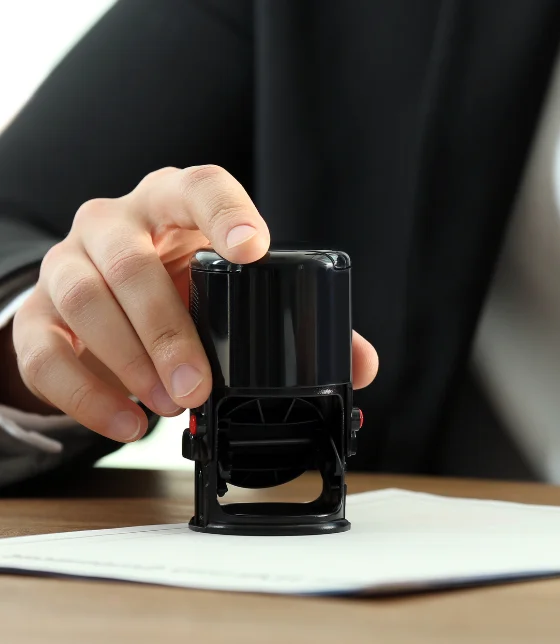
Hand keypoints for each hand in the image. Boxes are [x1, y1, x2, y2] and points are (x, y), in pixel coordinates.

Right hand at [4, 165, 377, 441]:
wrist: (108, 292)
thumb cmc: (184, 280)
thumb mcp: (236, 286)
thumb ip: (298, 319)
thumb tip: (360, 364)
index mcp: (175, 203)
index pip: (200, 188)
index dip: (226, 213)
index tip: (254, 248)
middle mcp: (115, 221)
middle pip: (131, 261)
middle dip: (168, 329)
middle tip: (200, 384)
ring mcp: (68, 262)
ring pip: (83, 300)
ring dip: (129, 360)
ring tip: (171, 405)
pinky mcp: (37, 312)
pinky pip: (43, 352)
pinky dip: (85, 395)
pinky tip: (128, 423)